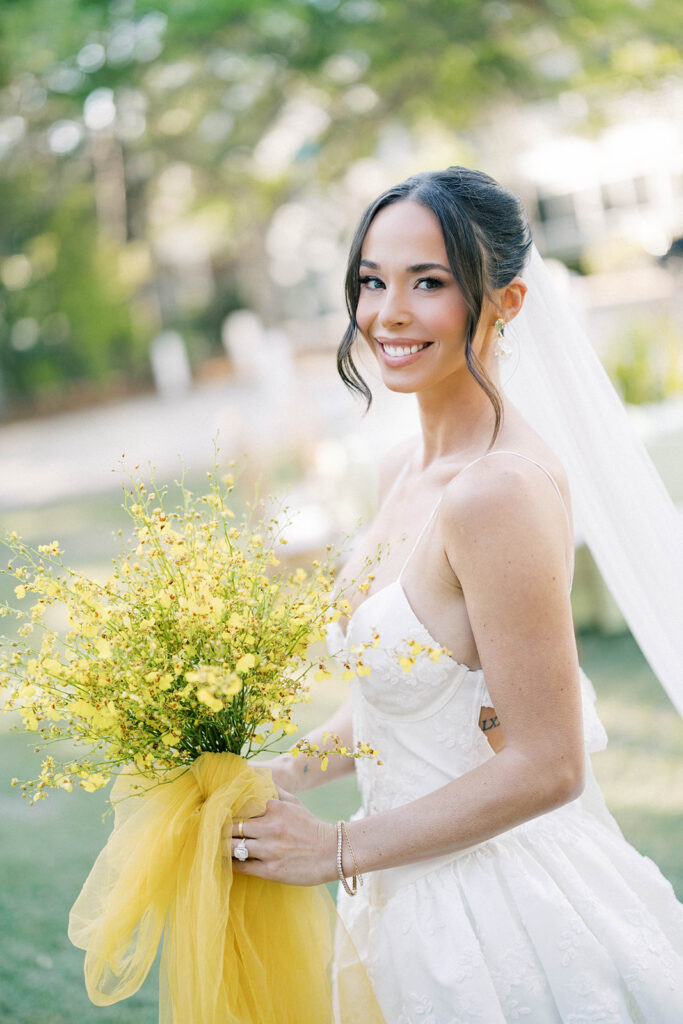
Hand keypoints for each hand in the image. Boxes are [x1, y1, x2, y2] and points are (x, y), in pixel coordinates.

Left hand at [222, 784, 336, 886]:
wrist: (332, 853)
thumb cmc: (310, 826)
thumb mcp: (294, 802)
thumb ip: (273, 790)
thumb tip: (253, 777)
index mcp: (274, 807)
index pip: (238, 806)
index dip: (223, 811)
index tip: (213, 813)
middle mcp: (270, 827)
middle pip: (231, 827)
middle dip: (219, 830)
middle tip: (209, 832)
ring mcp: (270, 850)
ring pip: (233, 848)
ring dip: (223, 848)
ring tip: (216, 847)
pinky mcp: (271, 870)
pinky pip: (241, 867)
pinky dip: (231, 864)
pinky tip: (228, 862)